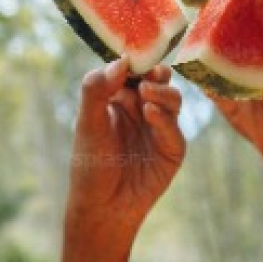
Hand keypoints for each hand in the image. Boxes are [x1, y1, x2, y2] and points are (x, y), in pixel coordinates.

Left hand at [65, 59, 184, 239]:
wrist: (103, 207)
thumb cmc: (90, 166)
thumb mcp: (87, 123)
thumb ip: (97, 89)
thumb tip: (120, 61)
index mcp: (119, 99)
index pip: (131, 72)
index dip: (135, 61)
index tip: (134, 54)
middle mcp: (142, 110)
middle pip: (157, 80)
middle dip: (156, 72)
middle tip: (150, 71)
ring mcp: (159, 128)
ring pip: (172, 99)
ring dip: (162, 92)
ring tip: (146, 93)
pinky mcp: (172, 149)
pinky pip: (174, 128)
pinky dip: (164, 118)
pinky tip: (150, 112)